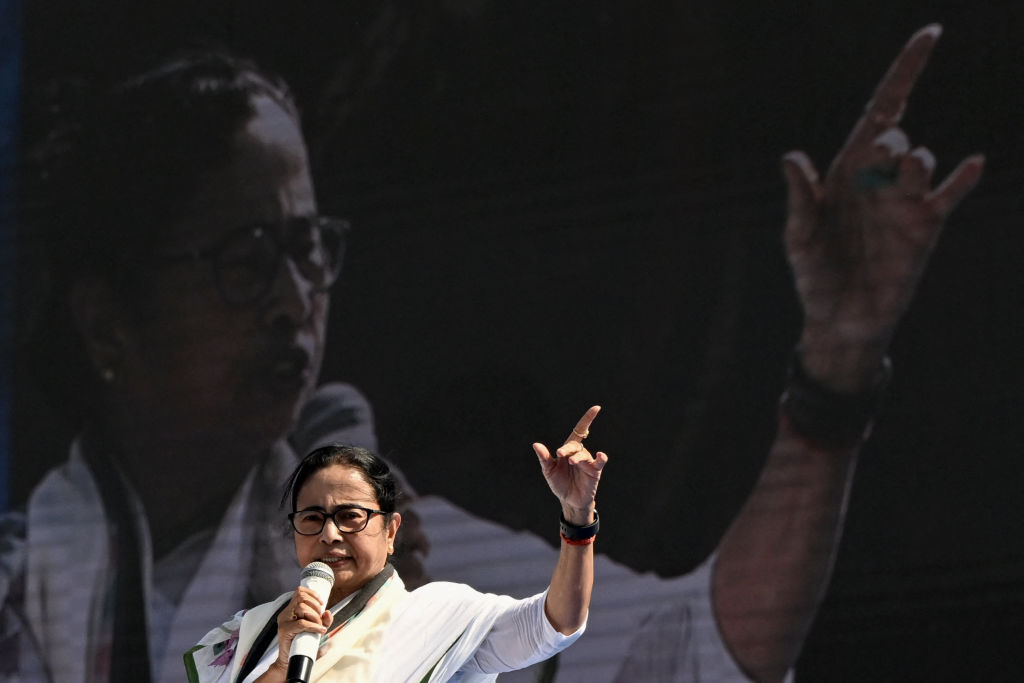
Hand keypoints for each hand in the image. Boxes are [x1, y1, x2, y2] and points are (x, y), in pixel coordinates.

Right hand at [272, 586, 333, 670]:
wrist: (291, 661)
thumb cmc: (303, 643)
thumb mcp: (317, 629)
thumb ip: (324, 620)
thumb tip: (327, 612)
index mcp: (291, 610)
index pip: (299, 592)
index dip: (312, 594)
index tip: (322, 603)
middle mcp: (285, 613)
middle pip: (302, 598)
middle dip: (316, 607)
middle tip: (320, 620)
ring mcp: (284, 621)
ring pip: (302, 608)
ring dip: (315, 617)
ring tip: (319, 626)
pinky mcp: (284, 630)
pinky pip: (302, 623)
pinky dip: (314, 626)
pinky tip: (320, 630)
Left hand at [533, 405, 608, 524]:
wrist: (569, 500)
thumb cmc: (560, 483)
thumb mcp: (549, 471)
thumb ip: (544, 458)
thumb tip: (535, 445)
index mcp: (569, 449)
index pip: (579, 431)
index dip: (588, 419)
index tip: (596, 408)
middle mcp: (580, 453)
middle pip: (575, 444)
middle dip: (568, 448)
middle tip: (560, 454)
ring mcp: (588, 462)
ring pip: (583, 455)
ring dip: (577, 458)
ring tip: (571, 463)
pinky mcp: (594, 471)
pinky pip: (599, 462)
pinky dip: (601, 457)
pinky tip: (600, 455)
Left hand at [782, 24, 983, 390]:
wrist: (838, 320)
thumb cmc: (814, 275)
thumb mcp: (799, 235)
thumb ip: (799, 197)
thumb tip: (790, 156)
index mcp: (846, 171)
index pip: (880, 110)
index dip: (904, 71)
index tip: (931, 33)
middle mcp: (879, 180)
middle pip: (894, 135)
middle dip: (889, 140)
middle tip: (881, 157)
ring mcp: (904, 202)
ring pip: (921, 162)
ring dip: (915, 159)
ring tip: (907, 166)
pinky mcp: (923, 229)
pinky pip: (948, 196)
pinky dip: (962, 180)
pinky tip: (974, 163)